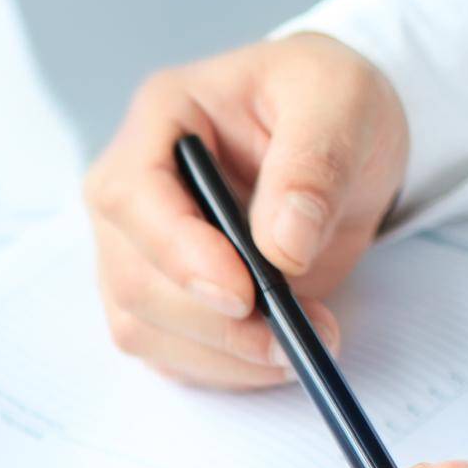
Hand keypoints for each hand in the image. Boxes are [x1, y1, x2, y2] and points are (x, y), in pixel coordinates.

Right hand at [84, 33, 407, 387]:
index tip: (244, 294)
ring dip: (218, 354)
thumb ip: (315, 164)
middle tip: (294, 336)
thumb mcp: (342, 98)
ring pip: (139, 326)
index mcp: (159, 120)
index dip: (178, 254)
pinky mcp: (153, 296)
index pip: (133, 198)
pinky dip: (218, 368)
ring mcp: (131, 248)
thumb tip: (283, 247)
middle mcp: (125, 189)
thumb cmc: (325, 102)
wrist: (333, 137)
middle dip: (213, 323)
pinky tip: (269, 356)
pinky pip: (164, 352)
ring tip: (296, 347)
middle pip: (133, 278)